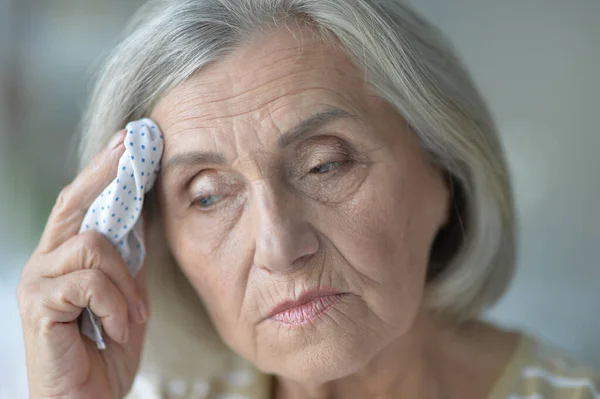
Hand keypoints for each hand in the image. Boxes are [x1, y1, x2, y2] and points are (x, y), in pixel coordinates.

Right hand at [17, 130, 148, 398]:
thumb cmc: (106, 350)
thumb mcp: (127, 295)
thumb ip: (130, 259)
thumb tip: (146, 215)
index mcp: (67, 257)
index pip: (82, 202)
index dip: (103, 168)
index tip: (129, 139)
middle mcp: (45, 261)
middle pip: (74, 202)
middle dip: (106, 171)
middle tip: (133, 146)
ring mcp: (38, 280)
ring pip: (94, 245)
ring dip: (126, 283)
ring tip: (130, 317)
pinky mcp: (38, 303)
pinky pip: (90, 281)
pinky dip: (114, 305)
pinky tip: (114, 330)